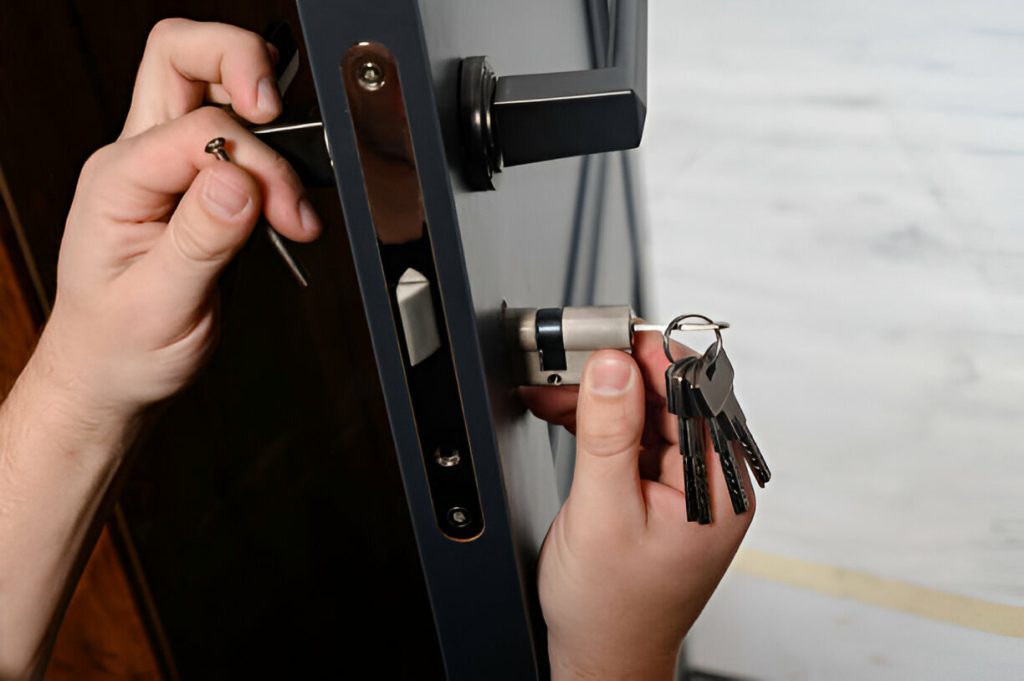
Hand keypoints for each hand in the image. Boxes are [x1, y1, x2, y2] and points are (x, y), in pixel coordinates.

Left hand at [33, 19, 321, 431]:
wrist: (113, 373)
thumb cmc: (121, 345)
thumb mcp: (159, 302)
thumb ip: (200, 238)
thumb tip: (238, 179)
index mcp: (119, 180)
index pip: (199, 128)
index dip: (254, 161)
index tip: (282, 211)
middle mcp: (140, 160)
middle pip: (182, 56)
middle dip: (241, 63)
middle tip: (279, 109)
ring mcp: (169, 168)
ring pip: (214, 87)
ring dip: (270, 125)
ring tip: (294, 200)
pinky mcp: (200, 186)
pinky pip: (243, 141)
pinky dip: (279, 163)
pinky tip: (288, 210)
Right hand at [520, 332, 755, 679]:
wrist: (600, 654)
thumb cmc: (612, 609)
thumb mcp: (603, 513)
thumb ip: (608, 434)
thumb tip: (611, 367)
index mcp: (720, 489)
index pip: (699, 395)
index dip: (655, 358)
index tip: (611, 337)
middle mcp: (710, 481)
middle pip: (671, 397)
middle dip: (617, 374)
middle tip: (570, 361)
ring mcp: (683, 484)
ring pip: (645, 411)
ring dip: (600, 395)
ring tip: (555, 389)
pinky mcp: (655, 487)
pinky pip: (629, 434)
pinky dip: (596, 419)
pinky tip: (566, 411)